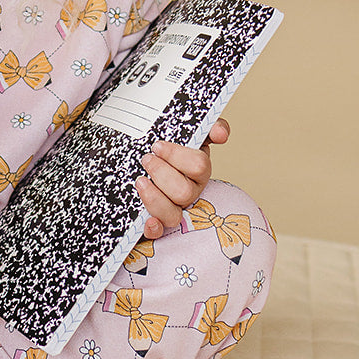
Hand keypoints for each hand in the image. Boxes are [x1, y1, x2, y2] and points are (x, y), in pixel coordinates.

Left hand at [135, 118, 229, 239]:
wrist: (138, 158)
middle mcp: (188, 191)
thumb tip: (220, 133)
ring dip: (155, 199)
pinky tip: (147, 222)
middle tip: (146, 160)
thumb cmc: (163, 146)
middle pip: (184, 192)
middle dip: (162, 174)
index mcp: (196, 169)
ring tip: (140, 181)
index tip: (157, 145)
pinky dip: (154, 228)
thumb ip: (206, 126)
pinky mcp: (155, 221)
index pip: (199, 166)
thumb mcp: (182, 132)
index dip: (177, 156)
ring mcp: (173, 208)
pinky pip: (159, 232)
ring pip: (173, 215)